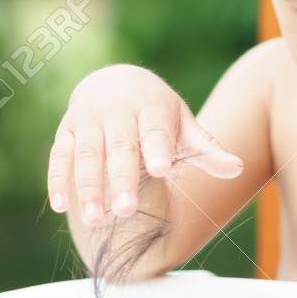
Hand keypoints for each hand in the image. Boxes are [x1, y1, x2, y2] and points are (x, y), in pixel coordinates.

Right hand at [47, 64, 243, 224]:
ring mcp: (88, 120)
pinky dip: (58, 180)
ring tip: (95, 219)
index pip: (154, 129)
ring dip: (89, 186)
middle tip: (126, 211)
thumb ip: (207, 149)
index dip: (157, 148)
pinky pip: (60, 155)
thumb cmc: (157, 111)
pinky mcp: (67, 131)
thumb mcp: (183, 123)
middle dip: (121, 178)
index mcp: (151, 107)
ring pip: (87, 154)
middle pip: (119, 146)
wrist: (114, 79)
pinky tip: (61, 206)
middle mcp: (117, 110)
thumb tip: (238, 169)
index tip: (161, 170)